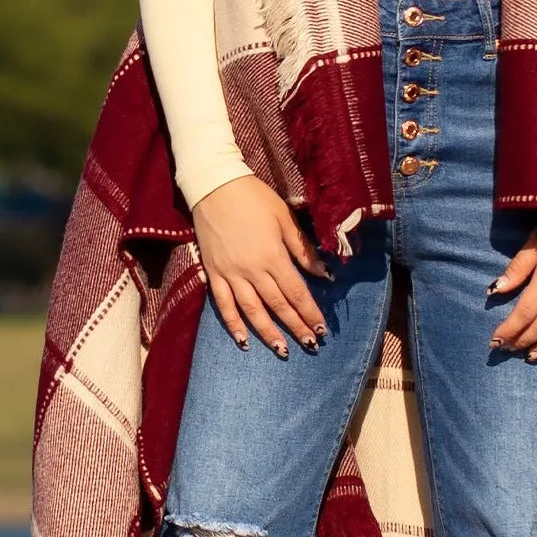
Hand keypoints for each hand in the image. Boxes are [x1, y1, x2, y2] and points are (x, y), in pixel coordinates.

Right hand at [192, 177, 332, 355]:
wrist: (214, 186)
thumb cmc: (254, 198)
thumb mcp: (284, 218)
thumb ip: (303, 249)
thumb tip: (324, 274)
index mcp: (273, 256)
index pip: (296, 292)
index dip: (310, 313)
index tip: (323, 329)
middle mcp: (252, 270)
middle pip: (278, 305)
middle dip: (296, 326)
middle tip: (311, 345)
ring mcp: (230, 273)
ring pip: (251, 310)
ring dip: (268, 332)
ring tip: (282, 350)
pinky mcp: (213, 273)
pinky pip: (222, 304)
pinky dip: (232, 324)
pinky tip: (242, 341)